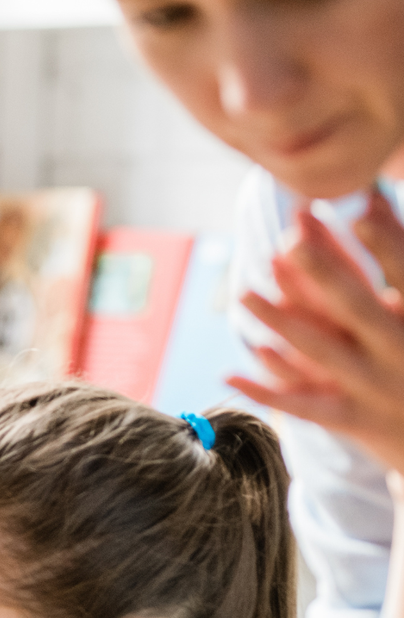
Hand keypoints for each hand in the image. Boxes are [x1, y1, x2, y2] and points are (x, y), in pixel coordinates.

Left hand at [234, 197, 403, 475]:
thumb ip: (398, 260)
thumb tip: (371, 200)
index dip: (387, 241)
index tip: (361, 209)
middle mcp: (398, 349)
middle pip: (357, 307)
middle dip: (325, 273)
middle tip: (289, 239)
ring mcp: (373, 385)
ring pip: (322, 351)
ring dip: (281, 322)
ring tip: (244, 294)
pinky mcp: (352, 417)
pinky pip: (305, 405)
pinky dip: (267, 391)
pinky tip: (229, 373)